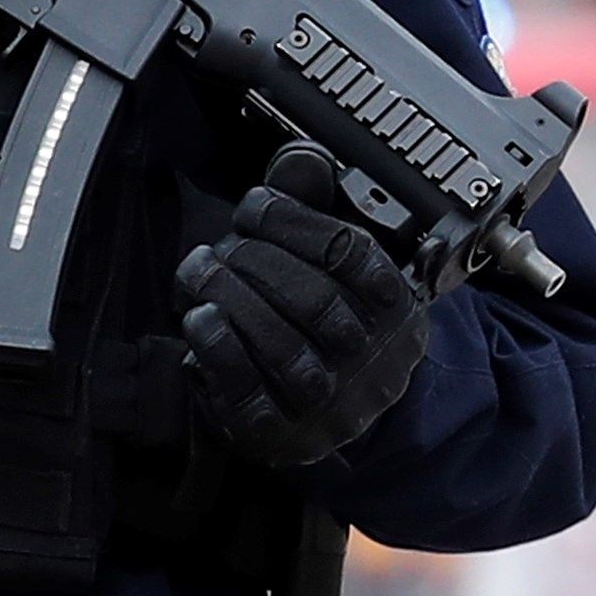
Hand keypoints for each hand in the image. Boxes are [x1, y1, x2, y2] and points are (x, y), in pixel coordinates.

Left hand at [175, 147, 431, 467]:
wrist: (324, 414)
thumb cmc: (323, 324)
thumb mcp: (329, 262)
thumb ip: (315, 206)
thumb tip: (303, 160)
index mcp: (395, 310)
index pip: (350, 255)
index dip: (295, 221)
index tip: (255, 206)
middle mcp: (373, 362)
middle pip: (316, 301)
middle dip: (256, 261)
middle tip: (220, 246)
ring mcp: (330, 406)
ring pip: (283, 349)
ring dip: (231, 299)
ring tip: (200, 273)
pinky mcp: (281, 435)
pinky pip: (248, 393)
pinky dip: (218, 348)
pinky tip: (199, 317)